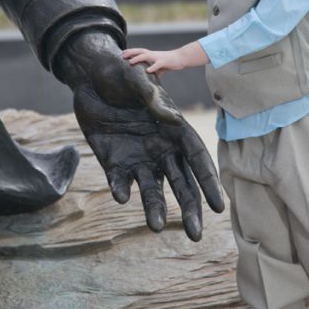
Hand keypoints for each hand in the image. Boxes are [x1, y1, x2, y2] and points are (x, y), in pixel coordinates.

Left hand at [55, 31, 223, 240]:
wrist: (90, 76)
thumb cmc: (121, 73)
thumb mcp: (137, 78)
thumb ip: (152, 96)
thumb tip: (171, 119)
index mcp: (175, 130)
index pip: (198, 160)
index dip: (208, 183)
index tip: (217, 207)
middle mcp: (161, 149)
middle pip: (181, 184)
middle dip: (189, 209)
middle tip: (195, 235)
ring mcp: (138, 157)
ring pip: (152, 190)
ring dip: (154, 209)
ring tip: (155, 227)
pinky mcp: (114, 161)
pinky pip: (120, 181)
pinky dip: (121, 189)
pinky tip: (122, 195)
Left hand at [123, 42, 209, 74]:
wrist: (180, 58)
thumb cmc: (168, 62)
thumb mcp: (157, 67)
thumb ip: (151, 71)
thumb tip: (146, 79)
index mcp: (151, 55)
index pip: (139, 51)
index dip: (130, 52)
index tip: (121, 54)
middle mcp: (153, 54)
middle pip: (140, 51)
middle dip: (131, 52)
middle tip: (122, 55)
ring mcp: (158, 57)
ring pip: (146, 55)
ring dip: (138, 58)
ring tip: (131, 62)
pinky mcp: (164, 61)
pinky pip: (158, 64)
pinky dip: (153, 67)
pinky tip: (148, 71)